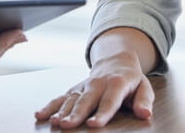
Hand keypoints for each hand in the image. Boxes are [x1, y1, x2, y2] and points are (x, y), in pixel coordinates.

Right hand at [34, 52, 153, 128]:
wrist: (115, 59)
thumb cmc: (131, 78)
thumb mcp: (144, 86)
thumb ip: (144, 100)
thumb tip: (145, 113)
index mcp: (116, 83)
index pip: (109, 100)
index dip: (102, 113)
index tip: (93, 124)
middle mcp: (97, 84)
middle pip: (86, 100)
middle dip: (76, 113)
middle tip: (67, 126)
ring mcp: (84, 85)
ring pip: (71, 99)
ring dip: (61, 111)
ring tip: (54, 122)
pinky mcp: (75, 88)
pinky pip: (61, 97)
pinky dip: (50, 106)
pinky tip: (40, 115)